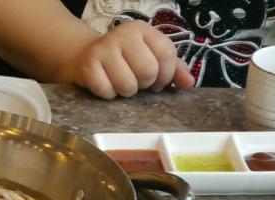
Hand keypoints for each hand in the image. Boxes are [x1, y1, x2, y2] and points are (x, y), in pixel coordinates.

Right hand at [63, 20, 193, 98]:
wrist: (85, 57)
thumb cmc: (124, 59)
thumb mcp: (150, 57)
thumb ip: (173, 69)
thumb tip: (189, 83)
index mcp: (143, 30)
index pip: (166, 53)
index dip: (166, 74)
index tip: (158, 81)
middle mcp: (123, 34)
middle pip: (148, 70)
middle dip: (145, 84)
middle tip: (137, 81)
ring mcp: (103, 48)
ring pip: (127, 85)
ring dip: (126, 91)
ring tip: (121, 83)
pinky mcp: (87, 64)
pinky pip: (106, 90)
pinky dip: (109, 94)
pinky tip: (107, 85)